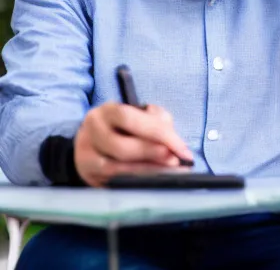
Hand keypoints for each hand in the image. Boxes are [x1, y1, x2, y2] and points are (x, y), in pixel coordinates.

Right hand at [74, 103, 192, 187]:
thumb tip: (174, 142)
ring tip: (168, 171)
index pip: (131, 119)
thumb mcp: (144, 115)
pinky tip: (152, 180)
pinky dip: (134, 181)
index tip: (182, 149)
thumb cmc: (128, 126)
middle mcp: (92, 131)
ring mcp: (85, 154)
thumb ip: (158, 121)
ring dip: (146, 171)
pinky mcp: (88, 175)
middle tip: (175, 161)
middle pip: (121, 146)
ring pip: (115, 168)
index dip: (159, 134)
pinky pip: (112, 181)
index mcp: (107, 110)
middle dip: (152, 154)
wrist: (96, 139)